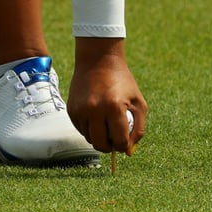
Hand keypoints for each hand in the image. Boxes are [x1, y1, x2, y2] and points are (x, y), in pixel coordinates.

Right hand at [67, 37, 147, 153]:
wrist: (99, 61)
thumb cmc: (123, 82)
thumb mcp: (139, 103)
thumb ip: (138, 128)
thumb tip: (128, 150)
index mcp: (115, 107)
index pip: (119, 141)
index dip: (123, 146)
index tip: (124, 144)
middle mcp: (95, 110)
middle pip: (101, 144)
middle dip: (109, 147)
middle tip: (114, 141)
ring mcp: (81, 110)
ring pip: (89, 138)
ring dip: (99, 138)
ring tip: (106, 126)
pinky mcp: (71, 109)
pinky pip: (80, 129)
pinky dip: (89, 129)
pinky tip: (96, 118)